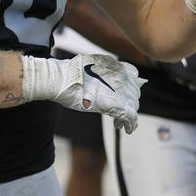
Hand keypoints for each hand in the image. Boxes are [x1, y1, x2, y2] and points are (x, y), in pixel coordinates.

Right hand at [23, 54, 142, 133]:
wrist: (60, 79)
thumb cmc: (69, 74)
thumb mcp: (89, 66)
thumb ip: (102, 70)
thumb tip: (104, 77)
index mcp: (115, 66)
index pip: (133, 75)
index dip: (131, 85)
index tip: (124, 92)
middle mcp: (121, 76)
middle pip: (134, 91)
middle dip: (129, 101)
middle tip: (120, 110)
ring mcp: (120, 90)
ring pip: (133, 104)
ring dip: (128, 113)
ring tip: (119, 122)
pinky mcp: (115, 104)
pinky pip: (130, 116)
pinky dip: (130, 124)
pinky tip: (126, 129)